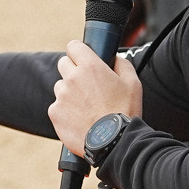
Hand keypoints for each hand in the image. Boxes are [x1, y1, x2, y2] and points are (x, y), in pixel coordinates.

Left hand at [50, 42, 140, 156]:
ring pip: (60, 87)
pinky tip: (80, 119)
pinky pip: (57, 107)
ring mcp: (61, 96)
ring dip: (69, 92)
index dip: (78, 52)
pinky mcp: (55, 113)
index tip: (82, 58)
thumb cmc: (124, 112)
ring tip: (86, 107)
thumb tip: (115, 58)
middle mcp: (72, 78)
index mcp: (90, 66)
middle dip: (72, 71)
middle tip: (86, 85)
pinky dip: (65, 111)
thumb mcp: (133, 83)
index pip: (73, 46)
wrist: (114, 142)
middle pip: (63, 64)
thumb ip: (122, 64)